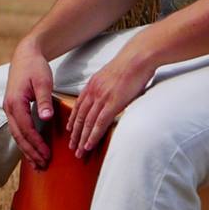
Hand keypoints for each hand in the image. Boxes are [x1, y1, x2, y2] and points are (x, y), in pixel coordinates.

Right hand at [3, 39, 54, 168]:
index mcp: (15, 102)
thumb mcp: (43, 81)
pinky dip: (24, 142)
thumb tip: (45, 118)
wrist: (25, 55)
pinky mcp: (13, 109)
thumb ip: (44, 100)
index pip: (26, 129)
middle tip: (43, 166)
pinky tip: (32, 151)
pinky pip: (18, 130)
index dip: (36, 143)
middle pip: (18, 136)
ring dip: (26, 150)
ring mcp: (9, 109)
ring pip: (16, 135)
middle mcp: (9, 108)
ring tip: (37, 164)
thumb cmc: (35, 67)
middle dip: (30, 152)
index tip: (47, 155)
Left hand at [68, 39, 155, 157]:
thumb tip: (110, 94)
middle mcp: (93, 92)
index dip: (73, 120)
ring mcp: (102, 98)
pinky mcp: (113, 103)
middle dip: (75, 134)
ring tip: (78, 152)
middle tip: (72, 147)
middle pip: (80, 117)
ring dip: (81, 139)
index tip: (70, 130)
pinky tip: (88, 145)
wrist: (138, 57)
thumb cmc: (130, 64)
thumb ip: (106, 86)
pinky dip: (92, 136)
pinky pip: (99, 123)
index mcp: (92, 85)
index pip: (78, 106)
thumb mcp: (111, 74)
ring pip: (87, 123)